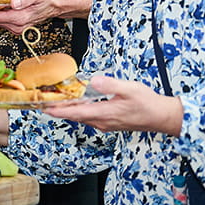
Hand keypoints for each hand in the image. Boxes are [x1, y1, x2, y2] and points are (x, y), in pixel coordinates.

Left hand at [46, 75, 182, 134]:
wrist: (162, 117)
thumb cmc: (148, 104)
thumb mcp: (130, 89)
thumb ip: (110, 85)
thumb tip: (94, 81)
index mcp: (104, 113)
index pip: (75, 113)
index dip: (58, 111)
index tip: (43, 108)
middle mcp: (102, 122)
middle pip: (74, 116)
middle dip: (58, 110)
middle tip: (42, 103)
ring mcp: (105, 124)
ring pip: (81, 118)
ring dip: (68, 111)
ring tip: (55, 103)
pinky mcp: (110, 122)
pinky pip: (89, 118)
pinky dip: (79, 112)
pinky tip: (77, 105)